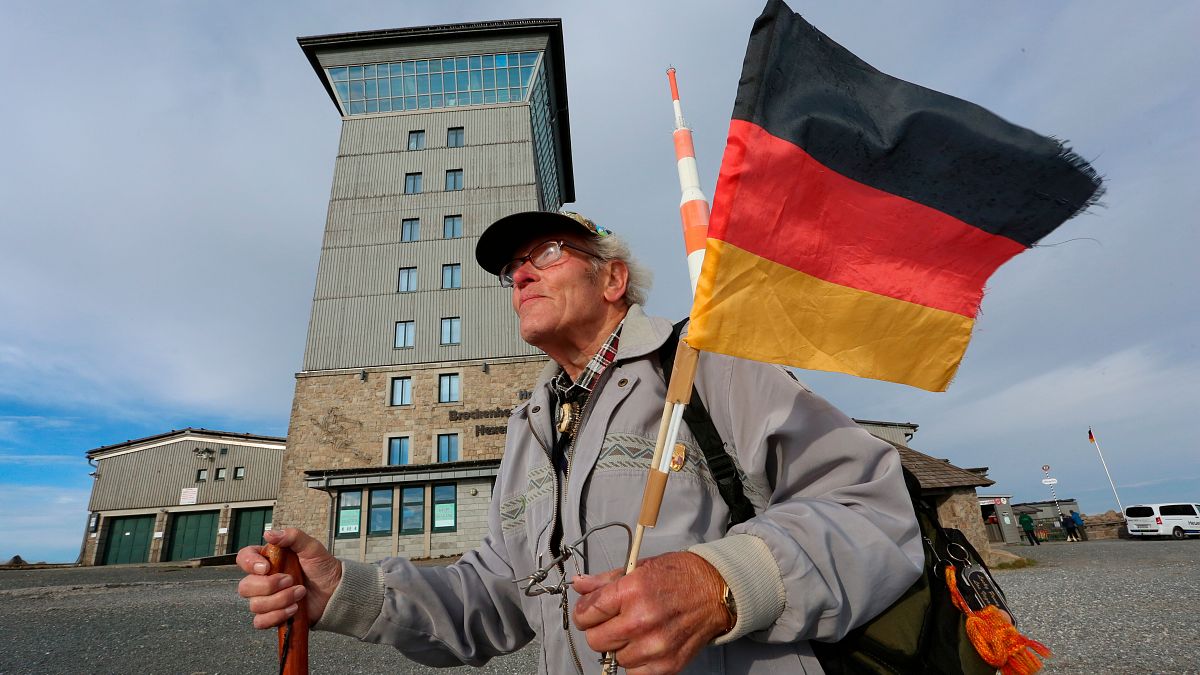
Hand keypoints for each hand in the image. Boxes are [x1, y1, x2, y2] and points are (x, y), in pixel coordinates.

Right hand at [236, 528, 342, 628]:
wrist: (335, 590)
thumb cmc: (321, 566)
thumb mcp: (311, 547)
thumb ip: (292, 537)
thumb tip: (268, 534)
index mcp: (267, 560)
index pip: (243, 558)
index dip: (249, 563)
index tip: (267, 567)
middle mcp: (262, 580)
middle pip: (245, 587)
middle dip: (269, 586)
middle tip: (292, 580)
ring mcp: (266, 599)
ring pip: (255, 605)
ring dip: (280, 600)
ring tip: (300, 593)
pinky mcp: (272, 615)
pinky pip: (260, 622)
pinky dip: (277, 616)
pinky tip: (294, 609)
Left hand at [572, 552, 728, 673]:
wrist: (716, 592)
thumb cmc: (680, 577)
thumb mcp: (639, 567)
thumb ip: (605, 581)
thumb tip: (580, 586)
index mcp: (632, 591)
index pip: (587, 613)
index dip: (584, 612)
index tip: (588, 612)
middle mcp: (641, 620)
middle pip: (595, 640)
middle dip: (598, 630)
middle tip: (612, 621)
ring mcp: (655, 645)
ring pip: (614, 658)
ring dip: (619, 647)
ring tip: (635, 630)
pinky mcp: (667, 664)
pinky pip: (634, 672)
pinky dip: (636, 661)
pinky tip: (645, 644)